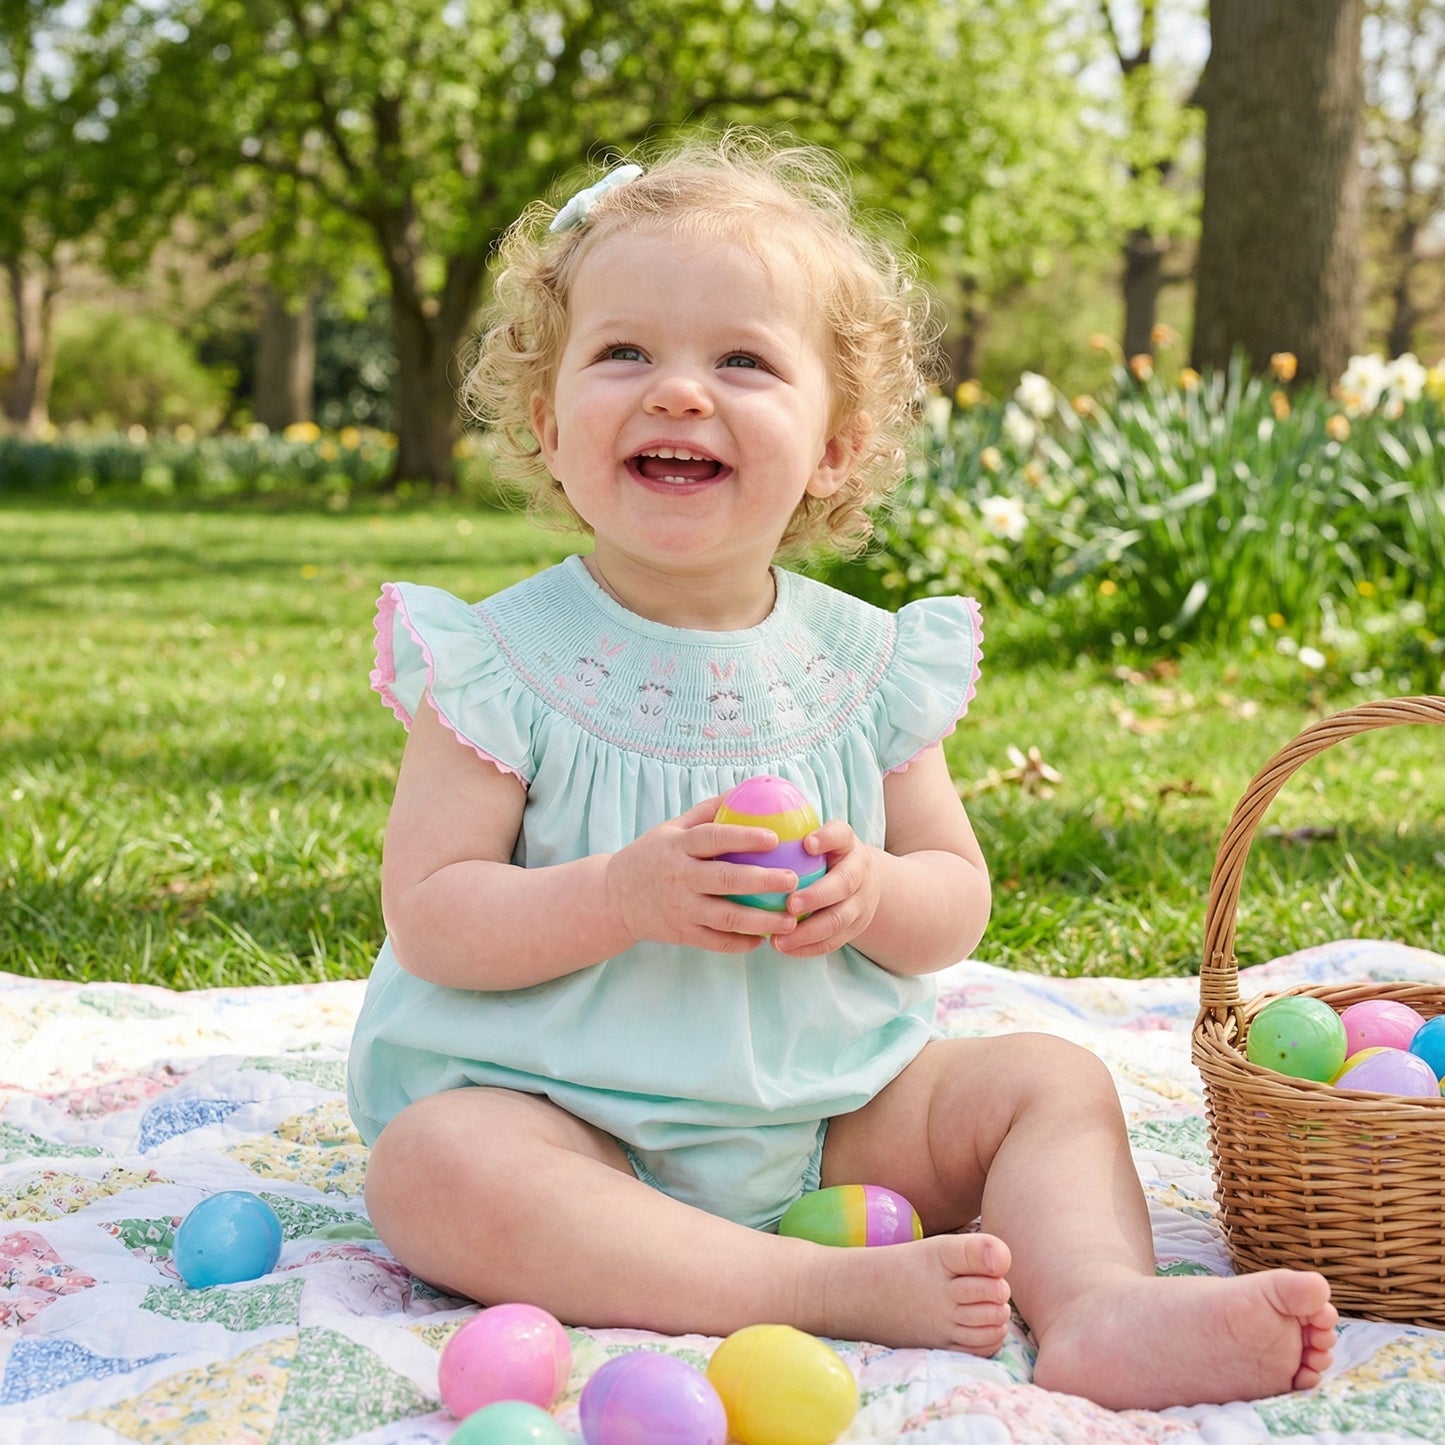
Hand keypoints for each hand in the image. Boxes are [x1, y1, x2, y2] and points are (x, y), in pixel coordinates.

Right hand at [604, 796, 802, 952]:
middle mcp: (680, 878)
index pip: (713, 838)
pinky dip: (742, 943)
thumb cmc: (654, 856)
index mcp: (678, 847)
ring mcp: (681, 908)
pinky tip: (764, 938)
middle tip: (794, 880)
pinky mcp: (683, 934)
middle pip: (726, 880)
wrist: (614, 898)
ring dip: (761, 920)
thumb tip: (747, 788)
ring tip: (790, 918)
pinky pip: (717, 942)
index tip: (774, 838)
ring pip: (726, 917)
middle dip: (763, 881)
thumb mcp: (672, 828)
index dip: (744, 837)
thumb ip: (707, 810)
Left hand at [770, 819, 881, 956]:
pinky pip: (833, 941)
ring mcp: (860, 902)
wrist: (863, 882)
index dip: (826, 838)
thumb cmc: (823, 854)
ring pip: (838, 919)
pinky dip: (809, 947)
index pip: (841, 835)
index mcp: (846, 844)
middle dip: (817, 896)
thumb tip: (738, 804)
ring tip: (778, 938)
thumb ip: (789, 825)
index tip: (807, 843)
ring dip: (808, 931)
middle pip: (843, 884)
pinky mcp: (855, 927)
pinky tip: (784, 948)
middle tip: (789, 904)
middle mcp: (858, 872)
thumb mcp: (816, 835)